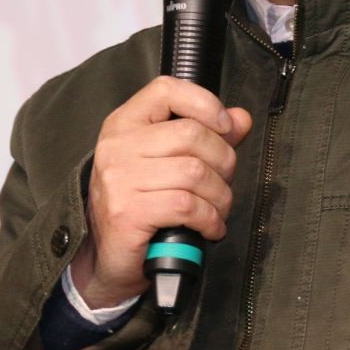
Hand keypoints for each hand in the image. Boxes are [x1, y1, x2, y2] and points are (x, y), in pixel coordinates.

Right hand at [68, 77, 252, 309]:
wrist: (107, 259)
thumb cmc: (139, 205)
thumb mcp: (166, 163)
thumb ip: (205, 136)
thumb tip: (241, 119)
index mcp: (124, 124)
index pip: (166, 90)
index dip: (205, 103)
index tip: (225, 127)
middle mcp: (117, 147)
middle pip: (191, 134)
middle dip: (223, 161)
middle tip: (223, 182)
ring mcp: (119, 179)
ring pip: (195, 173)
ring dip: (220, 196)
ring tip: (218, 209)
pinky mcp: (127, 213)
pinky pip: (187, 206)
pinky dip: (210, 219)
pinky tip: (210, 227)